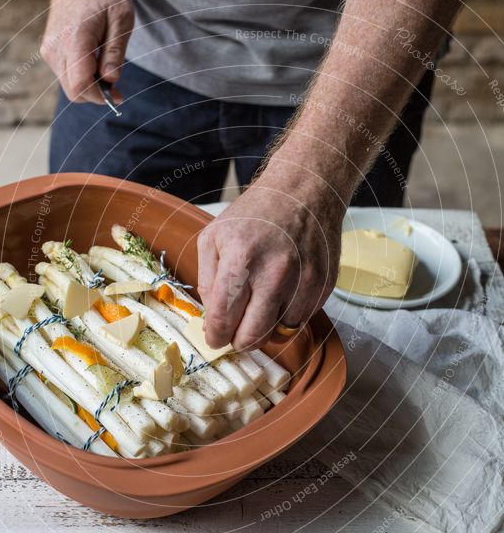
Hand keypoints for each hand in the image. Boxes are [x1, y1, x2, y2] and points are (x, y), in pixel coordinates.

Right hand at [40, 0, 133, 103]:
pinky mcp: (48, 52)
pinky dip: (82, 78)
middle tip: (117, 88)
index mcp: (75, 39)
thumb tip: (111, 80)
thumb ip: (115, 51)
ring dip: (90, 87)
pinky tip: (95, 63)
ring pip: (70, 86)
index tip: (117, 94)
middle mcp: (56, 48)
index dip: (100, 97)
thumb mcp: (121, 18)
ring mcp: (49, 51)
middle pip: (74, 91)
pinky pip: (66, 76)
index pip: (80, 85)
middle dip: (97, 95)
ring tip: (107, 70)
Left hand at [197, 152, 346, 350]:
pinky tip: (281, 295)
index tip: (214, 338)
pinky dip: (287, 316)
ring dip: (265, 328)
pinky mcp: (324, 286)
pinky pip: (301, 321)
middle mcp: (275, 273)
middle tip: (234, 333)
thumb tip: (213, 319)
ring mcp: (304, 282)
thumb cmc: (256, 213)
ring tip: (260, 306)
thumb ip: (208, 281)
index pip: (223, 319)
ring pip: (278, 334)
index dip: (215, 336)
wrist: (304, 191)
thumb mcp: (214, 237)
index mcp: (241, 259)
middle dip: (238, 341)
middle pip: (252, 336)